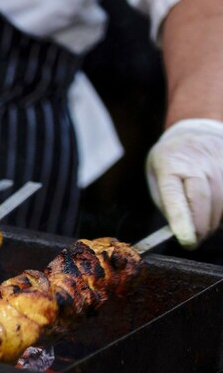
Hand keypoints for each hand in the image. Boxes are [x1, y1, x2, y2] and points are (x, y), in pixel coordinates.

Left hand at [146, 119, 222, 248]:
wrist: (194, 132)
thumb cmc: (171, 161)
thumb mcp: (156, 176)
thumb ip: (166, 202)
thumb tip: (179, 230)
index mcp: (170, 164)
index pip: (175, 196)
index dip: (182, 220)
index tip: (186, 240)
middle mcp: (198, 163)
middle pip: (203, 201)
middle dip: (200, 227)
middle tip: (193, 240)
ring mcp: (220, 164)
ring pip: (222, 203)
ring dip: (214, 222)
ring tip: (203, 226)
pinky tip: (216, 214)